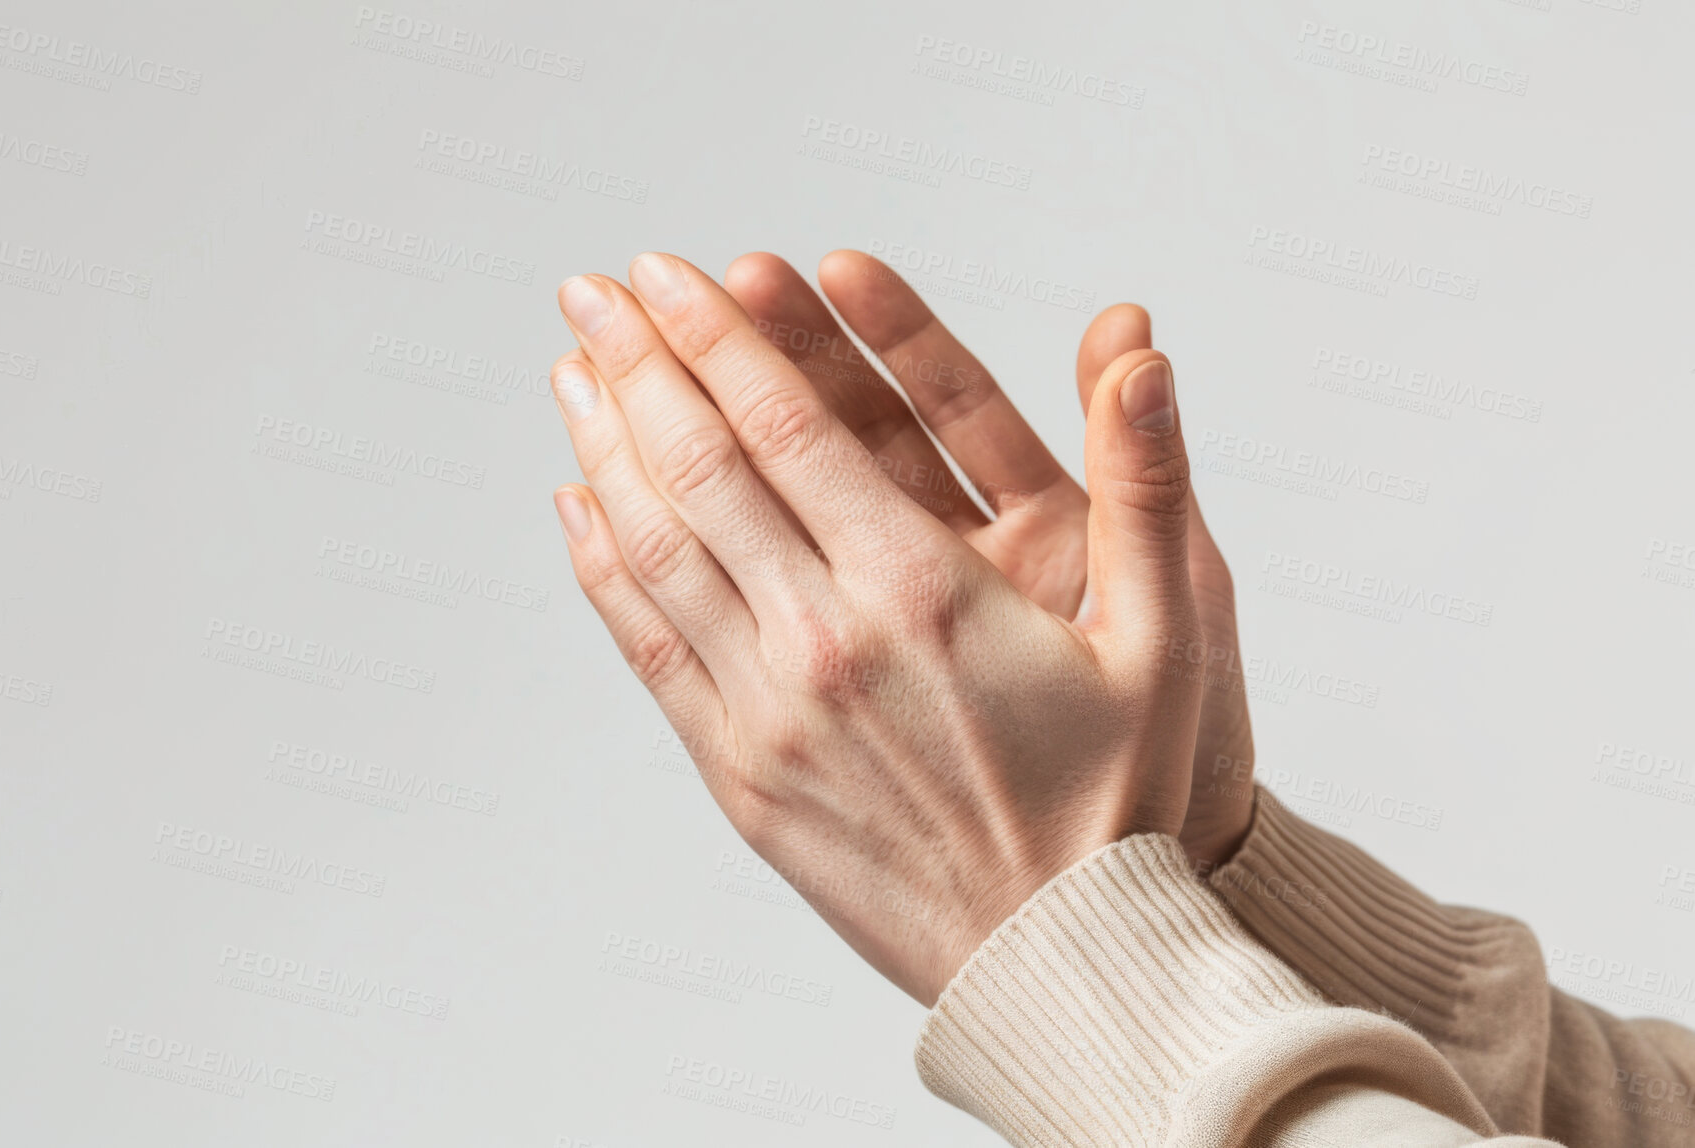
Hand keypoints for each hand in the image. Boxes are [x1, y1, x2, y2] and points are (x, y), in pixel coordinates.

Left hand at [549, 254, 1202, 1004]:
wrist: (1063, 960)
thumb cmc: (1125, 795)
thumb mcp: (1171, 636)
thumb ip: (1147, 485)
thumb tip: (1139, 348)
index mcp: (920, 591)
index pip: (786, 425)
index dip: (718, 335)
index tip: (669, 272)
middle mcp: (825, 642)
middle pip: (701, 467)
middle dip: (640, 363)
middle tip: (591, 291)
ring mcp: (769, 714)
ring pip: (656, 549)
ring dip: (606, 447)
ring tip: (572, 371)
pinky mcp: (740, 775)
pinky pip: (647, 647)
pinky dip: (604, 566)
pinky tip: (581, 507)